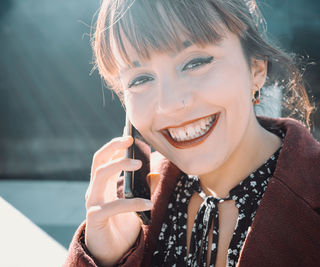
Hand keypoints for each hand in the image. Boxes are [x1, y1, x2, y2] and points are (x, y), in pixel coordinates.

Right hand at [84, 136, 152, 266]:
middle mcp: (95, 190)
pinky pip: (113, 206)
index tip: (128, 136)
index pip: (104, 159)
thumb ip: (142, 189)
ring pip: (100, 175)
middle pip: (98, 161)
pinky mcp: (95, 218)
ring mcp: (93, 203)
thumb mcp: (135, 204)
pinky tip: (148, 204)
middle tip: (129, 140)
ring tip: (139, 164)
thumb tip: (154, 173)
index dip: (114, 146)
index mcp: (103, 185)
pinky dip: (132, 203)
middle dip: (112, 147)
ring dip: (119, 166)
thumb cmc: (122, 225)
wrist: (112, 252)